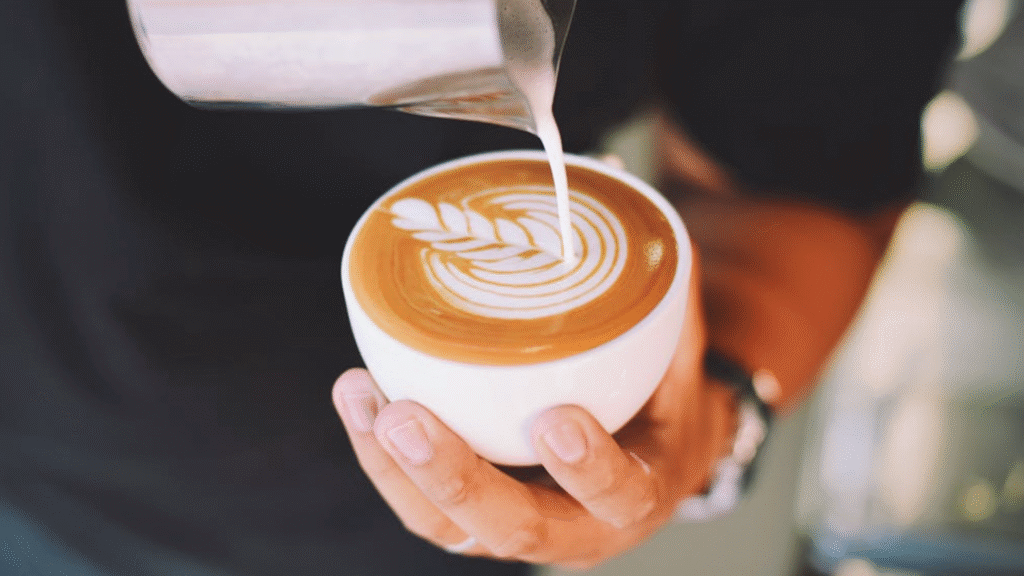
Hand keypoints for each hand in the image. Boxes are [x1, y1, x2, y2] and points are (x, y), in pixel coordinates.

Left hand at [332, 264, 737, 569]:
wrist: (653, 449)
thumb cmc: (662, 390)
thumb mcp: (679, 343)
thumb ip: (653, 279)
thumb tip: (611, 170)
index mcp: (642, 489)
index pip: (621, 493)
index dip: (589, 468)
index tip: (556, 421)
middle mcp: (578, 527)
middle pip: (514, 529)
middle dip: (455, 479)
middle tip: (406, 419)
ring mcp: (519, 525)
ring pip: (450, 527)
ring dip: (396, 470)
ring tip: (360, 396)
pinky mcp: (474, 516)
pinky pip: (421, 503)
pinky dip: (382, 458)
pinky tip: (358, 397)